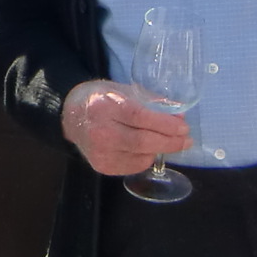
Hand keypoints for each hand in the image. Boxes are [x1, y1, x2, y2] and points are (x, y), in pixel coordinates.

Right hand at [61, 78, 193, 176]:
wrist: (70, 117)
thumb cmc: (100, 99)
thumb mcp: (122, 90)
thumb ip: (150, 101)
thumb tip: (178, 115)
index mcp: (104, 106)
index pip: (140, 117)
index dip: (165, 124)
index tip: (184, 127)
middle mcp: (100, 131)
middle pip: (142, 141)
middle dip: (169, 142)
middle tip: (186, 140)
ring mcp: (99, 152)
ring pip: (140, 157)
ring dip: (160, 150)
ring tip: (170, 143)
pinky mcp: (102, 166)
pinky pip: (133, 166)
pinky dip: (147, 159)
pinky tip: (149, 150)